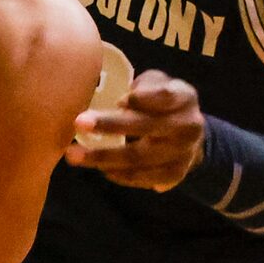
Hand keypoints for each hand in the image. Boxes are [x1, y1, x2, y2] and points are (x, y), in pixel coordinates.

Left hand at [65, 71, 205, 190]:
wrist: (189, 134)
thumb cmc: (161, 103)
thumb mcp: (157, 84)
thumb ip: (142, 87)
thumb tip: (119, 102)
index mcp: (184, 97)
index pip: (164, 96)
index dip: (143, 98)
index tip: (119, 100)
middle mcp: (188, 126)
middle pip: (146, 127)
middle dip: (110, 125)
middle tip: (78, 122)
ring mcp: (183, 153)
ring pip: (139, 157)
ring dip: (104, 157)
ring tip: (75, 155)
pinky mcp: (175, 174)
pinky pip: (142, 178)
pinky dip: (119, 175)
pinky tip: (100, 168)